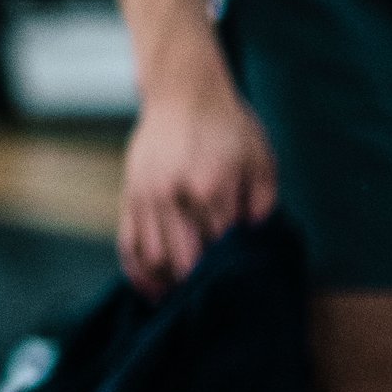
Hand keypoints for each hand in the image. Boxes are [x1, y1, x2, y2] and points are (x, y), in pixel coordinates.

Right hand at [119, 62, 278, 293]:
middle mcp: (174, 195)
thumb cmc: (227, 125)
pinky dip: (137, 271)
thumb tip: (254, 239)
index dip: (230, 271)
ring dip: (168, 284)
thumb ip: (264, 202)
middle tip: (211, 300)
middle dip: (198, 285)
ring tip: (183, 298)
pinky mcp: (129, 196)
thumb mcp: (261, 159)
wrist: (182, 92)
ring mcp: (147, 197)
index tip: (239, 285)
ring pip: (153, 258)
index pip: (221, 247)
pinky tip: (150, 288)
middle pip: (184, 261)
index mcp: (211, 187)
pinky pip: (127, 243)